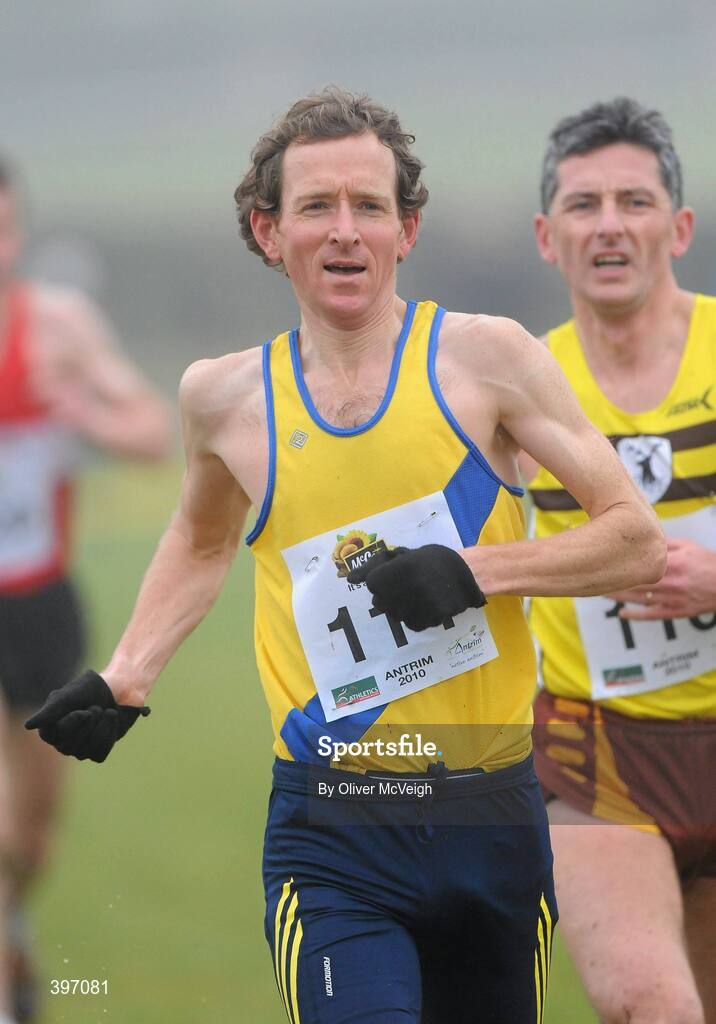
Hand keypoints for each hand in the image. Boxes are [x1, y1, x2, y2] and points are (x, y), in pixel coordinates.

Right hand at [24, 670, 149, 762]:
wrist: (122, 689)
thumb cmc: (93, 688)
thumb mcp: (71, 694)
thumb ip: (51, 710)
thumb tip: (28, 726)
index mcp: (50, 724)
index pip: (52, 736)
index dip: (71, 724)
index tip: (84, 711)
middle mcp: (61, 740)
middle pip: (68, 747)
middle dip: (88, 725)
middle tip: (97, 707)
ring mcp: (79, 748)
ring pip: (85, 751)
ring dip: (101, 728)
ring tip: (107, 712)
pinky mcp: (97, 751)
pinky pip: (100, 753)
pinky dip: (109, 735)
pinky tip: (112, 721)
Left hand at [347, 544, 485, 630]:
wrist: (470, 571)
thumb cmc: (432, 560)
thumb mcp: (404, 555)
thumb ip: (375, 566)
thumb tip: (350, 578)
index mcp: (403, 566)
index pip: (372, 584)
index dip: (381, 580)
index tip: (395, 576)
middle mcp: (412, 585)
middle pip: (381, 602)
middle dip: (389, 596)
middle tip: (406, 587)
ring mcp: (424, 602)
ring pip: (396, 616)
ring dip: (402, 608)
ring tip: (418, 595)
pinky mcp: (436, 616)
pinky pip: (413, 625)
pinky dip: (417, 618)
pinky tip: (427, 605)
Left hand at [607, 539, 715, 619]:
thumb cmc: (708, 563)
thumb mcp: (688, 547)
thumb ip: (666, 544)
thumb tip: (644, 538)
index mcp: (671, 563)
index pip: (640, 562)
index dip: (620, 561)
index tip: (603, 558)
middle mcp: (669, 581)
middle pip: (634, 581)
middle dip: (614, 580)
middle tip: (594, 577)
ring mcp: (672, 598)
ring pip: (638, 598)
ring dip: (619, 596)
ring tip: (601, 593)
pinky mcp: (676, 612)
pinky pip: (651, 614)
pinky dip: (635, 615)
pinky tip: (622, 613)